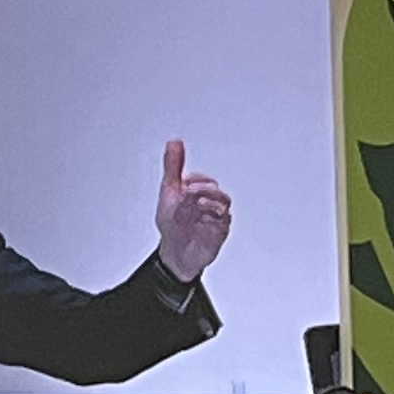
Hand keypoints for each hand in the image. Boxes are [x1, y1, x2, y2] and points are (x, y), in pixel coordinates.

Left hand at [155, 138, 231, 284]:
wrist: (175, 252)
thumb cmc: (173, 221)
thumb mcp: (169, 190)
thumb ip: (173, 166)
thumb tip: (174, 141)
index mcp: (197, 191)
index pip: (203, 179)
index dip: (196, 179)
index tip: (185, 182)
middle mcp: (209, 203)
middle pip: (214, 189)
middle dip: (203, 189)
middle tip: (189, 191)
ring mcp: (215, 217)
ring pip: (223, 203)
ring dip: (210, 201)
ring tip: (197, 203)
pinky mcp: (219, 232)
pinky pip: (224, 222)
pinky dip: (215, 218)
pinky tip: (204, 217)